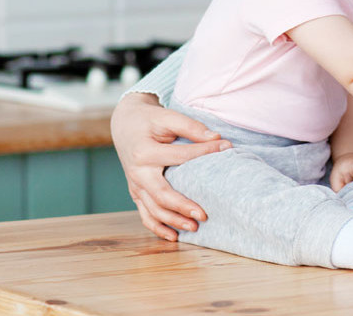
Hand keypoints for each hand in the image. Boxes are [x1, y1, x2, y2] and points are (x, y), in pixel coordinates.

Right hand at [110, 93, 231, 240]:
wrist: (125, 124)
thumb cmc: (149, 120)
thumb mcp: (167, 116)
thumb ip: (190, 127)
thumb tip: (216, 138)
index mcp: (145, 152)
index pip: (181, 156)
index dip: (205, 152)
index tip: (227, 148)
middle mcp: (137, 172)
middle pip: (162, 195)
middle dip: (183, 206)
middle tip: (205, 215)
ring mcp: (135, 185)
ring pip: (153, 210)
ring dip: (173, 221)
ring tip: (195, 228)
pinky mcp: (136, 192)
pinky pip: (145, 214)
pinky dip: (158, 228)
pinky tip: (173, 237)